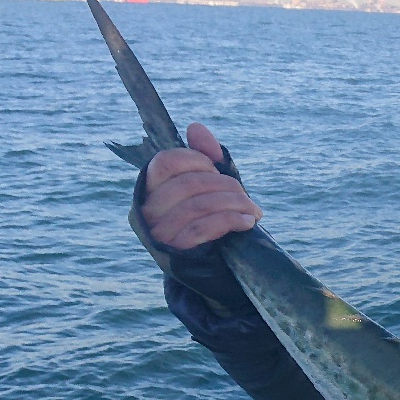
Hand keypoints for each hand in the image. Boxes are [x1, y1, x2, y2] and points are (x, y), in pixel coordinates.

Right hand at [141, 123, 261, 249]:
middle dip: (226, 187)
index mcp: (148, 190)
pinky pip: (203, 228)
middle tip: (246, 197)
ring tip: (253, 211)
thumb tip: (196, 127)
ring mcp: (158, 234)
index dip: (197, 161)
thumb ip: (204, 160)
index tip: (218, 171)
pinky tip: (248, 222)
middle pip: (187, 184)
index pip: (165, 162)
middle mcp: (146, 211)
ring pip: (198, 206)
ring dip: (234, 204)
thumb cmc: (209, 224)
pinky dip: (230, 221)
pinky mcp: (175, 254)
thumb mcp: (209, 190)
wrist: (212, 272)